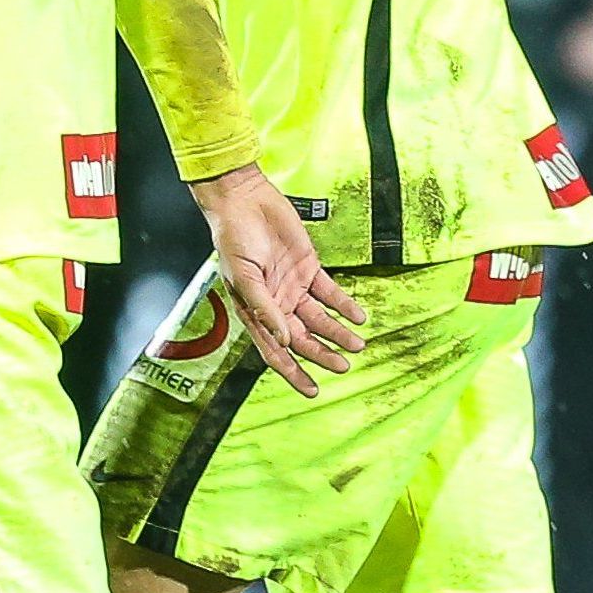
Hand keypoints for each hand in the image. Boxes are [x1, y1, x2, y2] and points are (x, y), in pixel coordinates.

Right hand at [186, 164, 365, 399]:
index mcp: (255, 311)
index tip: (312, 390)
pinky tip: (359, 316)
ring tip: (358, 345)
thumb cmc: (233, 238)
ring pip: (320, 319)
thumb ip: (265, 308)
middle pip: (303, 338)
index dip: (293, 372)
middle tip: (344, 366)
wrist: (244, 202)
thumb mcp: (243, 276)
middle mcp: (276, 304)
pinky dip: (345, 305)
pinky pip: (330, 292)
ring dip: (338, 333)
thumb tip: (286, 340)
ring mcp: (293, 287)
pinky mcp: (308, 268)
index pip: (275, 350)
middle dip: (322, 354)